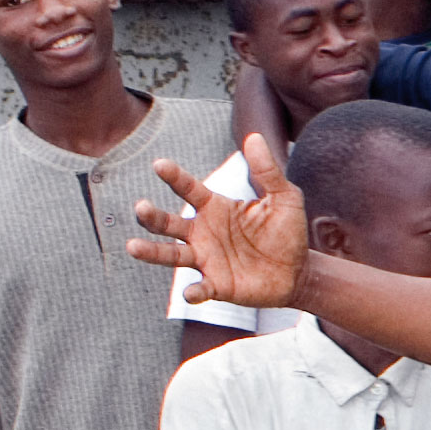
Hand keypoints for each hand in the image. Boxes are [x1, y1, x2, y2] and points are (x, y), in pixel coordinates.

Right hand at [133, 134, 304, 306]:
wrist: (298, 272)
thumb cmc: (286, 232)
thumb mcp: (284, 198)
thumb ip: (268, 171)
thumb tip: (254, 137)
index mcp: (215, 208)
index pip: (188, 188)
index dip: (174, 177)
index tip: (159, 164)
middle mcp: (202, 232)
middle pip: (168, 223)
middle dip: (152, 216)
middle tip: (140, 207)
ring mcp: (206, 259)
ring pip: (171, 254)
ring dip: (152, 252)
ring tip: (132, 246)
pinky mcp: (217, 285)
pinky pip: (199, 288)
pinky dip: (193, 291)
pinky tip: (190, 292)